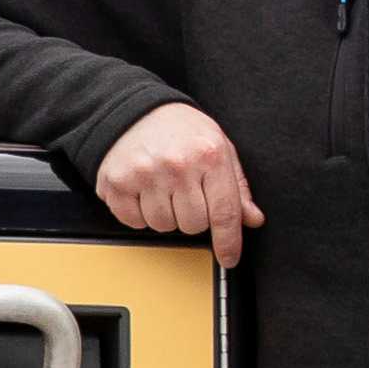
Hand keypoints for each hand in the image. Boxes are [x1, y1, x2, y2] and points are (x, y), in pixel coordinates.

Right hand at [94, 102, 259, 261]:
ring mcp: (145, 174)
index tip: (228, 258)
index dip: (228, 242)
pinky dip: (139, 213)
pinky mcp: (117, 182)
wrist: (135, 110)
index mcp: (209, 156)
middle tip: (185, 193)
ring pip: (163, 226)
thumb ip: (236, 186)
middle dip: (191, 216)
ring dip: (164, 215)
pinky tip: (142, 191)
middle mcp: (177, 165)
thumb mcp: (219, 147)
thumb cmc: (181, 129)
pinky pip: (134, 221)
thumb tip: (251, 218)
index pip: (224, 213)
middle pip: (192, 225)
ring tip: (162, 188)